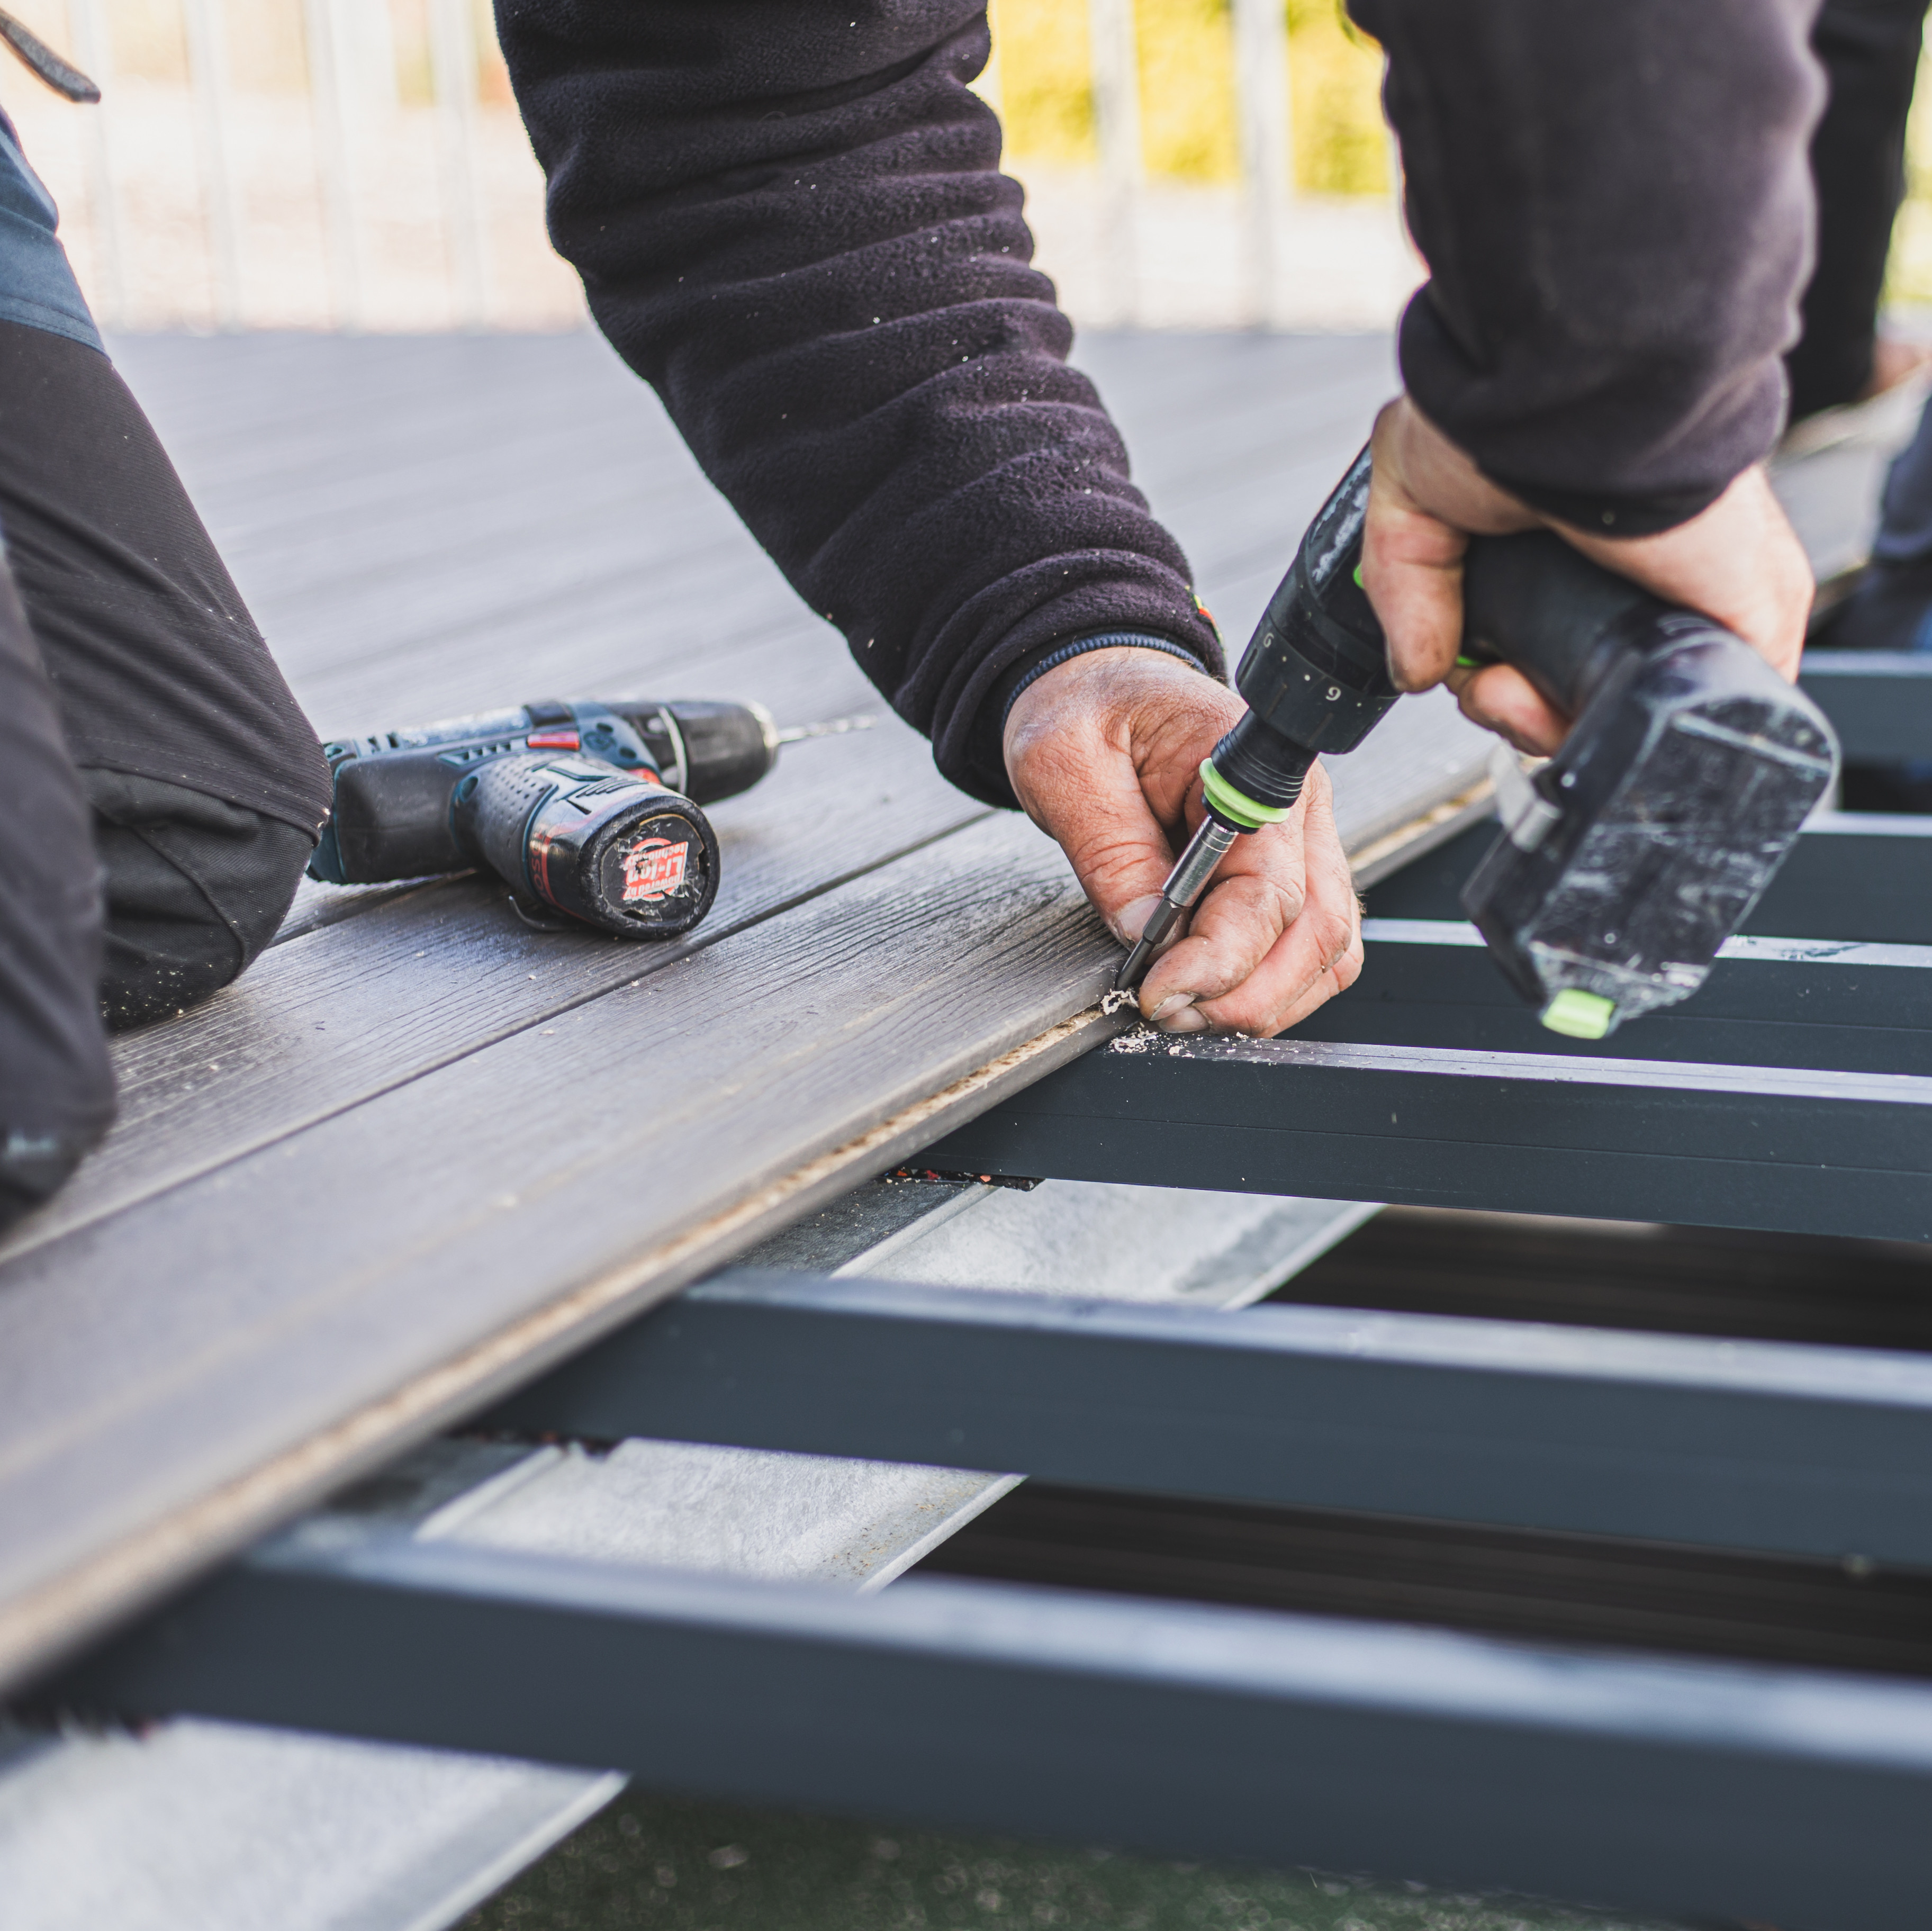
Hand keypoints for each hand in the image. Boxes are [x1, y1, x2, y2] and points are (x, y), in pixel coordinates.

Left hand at [1002, 647, 1360, 1033]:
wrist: (1102, 686)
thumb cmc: (1090, 708)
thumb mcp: (1065, 762)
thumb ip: (1107, 847)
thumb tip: (1143, 932)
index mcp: (1250, 766)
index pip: (1269, 890)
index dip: (1220, 959)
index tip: (1159, 991)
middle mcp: (1295, 805)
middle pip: (1317, 931)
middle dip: (1244, 995)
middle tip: (1166, 1013)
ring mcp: (1300, 841)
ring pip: (1327, 949)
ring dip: (1263, 1000)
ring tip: (1184, 1009)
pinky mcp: (1286, 870)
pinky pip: (1307, 946)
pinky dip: (1269, 985)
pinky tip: (1208, 992)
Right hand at [1361, 395, 1813, 754]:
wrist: (1581, 391)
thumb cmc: (1507, 404)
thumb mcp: (1412, 490)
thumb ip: (1406, 582)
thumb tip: (1414, 666)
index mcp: (1575, 535)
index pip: (1542, 638)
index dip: (1496, 677)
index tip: (1469, 672)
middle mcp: (1639, 566)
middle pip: (1580, 685)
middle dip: (1517, 709)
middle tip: (1487, 688)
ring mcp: (1693, 594)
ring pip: (1628, 703)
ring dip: (1554, 724)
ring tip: (1512, 695)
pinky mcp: (1741, 616)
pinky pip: (1695, 710)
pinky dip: (1626, 729)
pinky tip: (1568, 713)